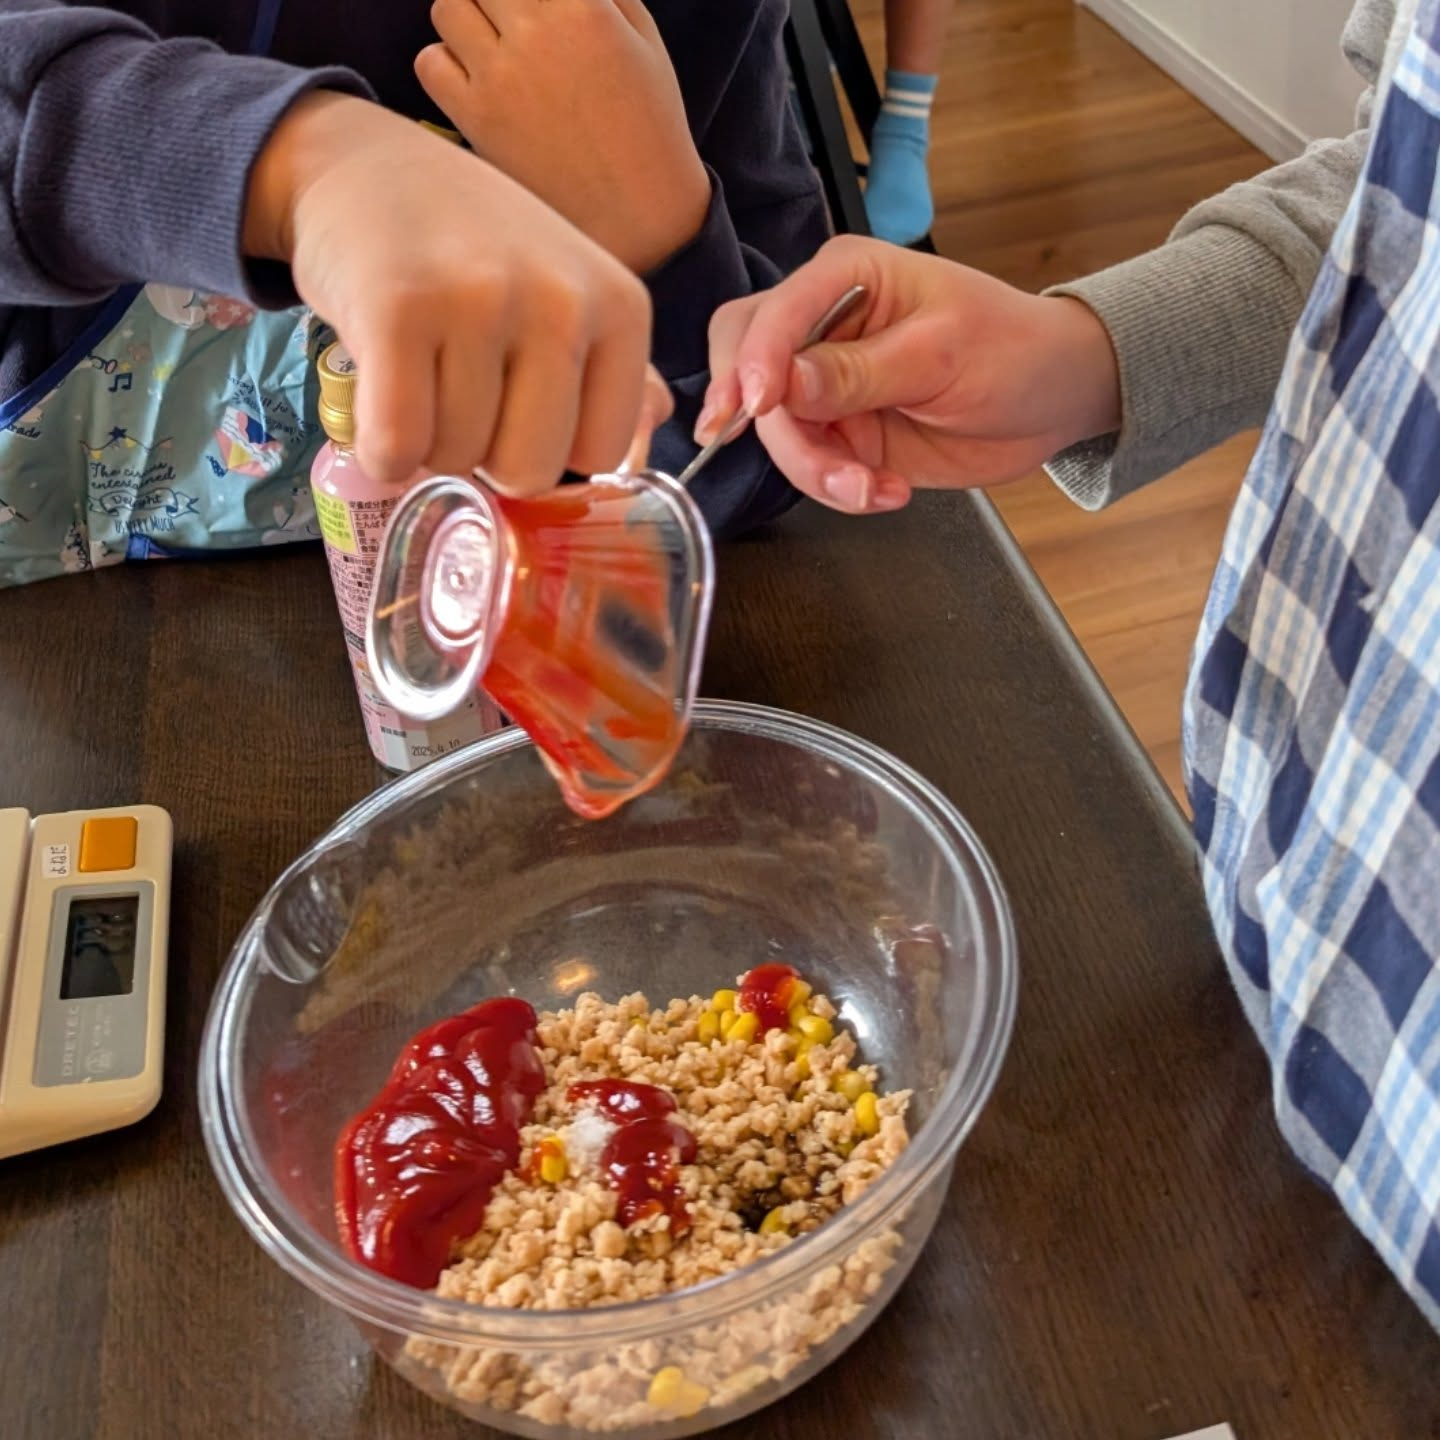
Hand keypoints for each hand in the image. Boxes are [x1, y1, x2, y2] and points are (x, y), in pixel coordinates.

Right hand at [244, 93, 670, 490]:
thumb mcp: (564, 293)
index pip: (601, 455)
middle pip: (531, 470)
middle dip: (484, 457)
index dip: (545, 446)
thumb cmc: (470, 253)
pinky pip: (399, 446)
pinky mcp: (399, 310)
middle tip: (457, 392)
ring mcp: (481, 300)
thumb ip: (609, 368)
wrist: (364, 167)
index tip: (513, 396)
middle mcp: (562, 299)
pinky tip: (378, 402)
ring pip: (458, 459)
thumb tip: (660, 418)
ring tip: (417, 369)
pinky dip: (380, 451)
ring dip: (426, 441)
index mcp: (620, 305)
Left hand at [416, 0, 711, 273]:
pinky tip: (476, 81)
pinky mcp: (477, 119)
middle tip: (510, 20)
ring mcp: (501, 76)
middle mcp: (537, 32)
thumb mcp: (644, 42)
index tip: (531, 8)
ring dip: (466, 17)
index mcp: (584, 6)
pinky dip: (445, 63)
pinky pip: (430, 62)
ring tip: (492, 45)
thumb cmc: (649, 127)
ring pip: (448, 6)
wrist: (638, 217)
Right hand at [701, 236, 1121, 512]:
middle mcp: (822, 327)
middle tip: (816, 466)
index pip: (771, 314)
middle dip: (775, 428)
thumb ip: (858, 372)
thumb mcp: (940, 355)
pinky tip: (885, 489)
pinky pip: (809, 466)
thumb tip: (783, 384)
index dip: (755, 360)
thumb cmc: (1013, 349)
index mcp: (845, 277)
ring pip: (777, 431)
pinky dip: (838, 488)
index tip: (759, 405)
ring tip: (874, 488)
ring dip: (816, 470)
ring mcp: (826, 384)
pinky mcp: (840, 431)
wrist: (1050, 401)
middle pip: (748, 372)